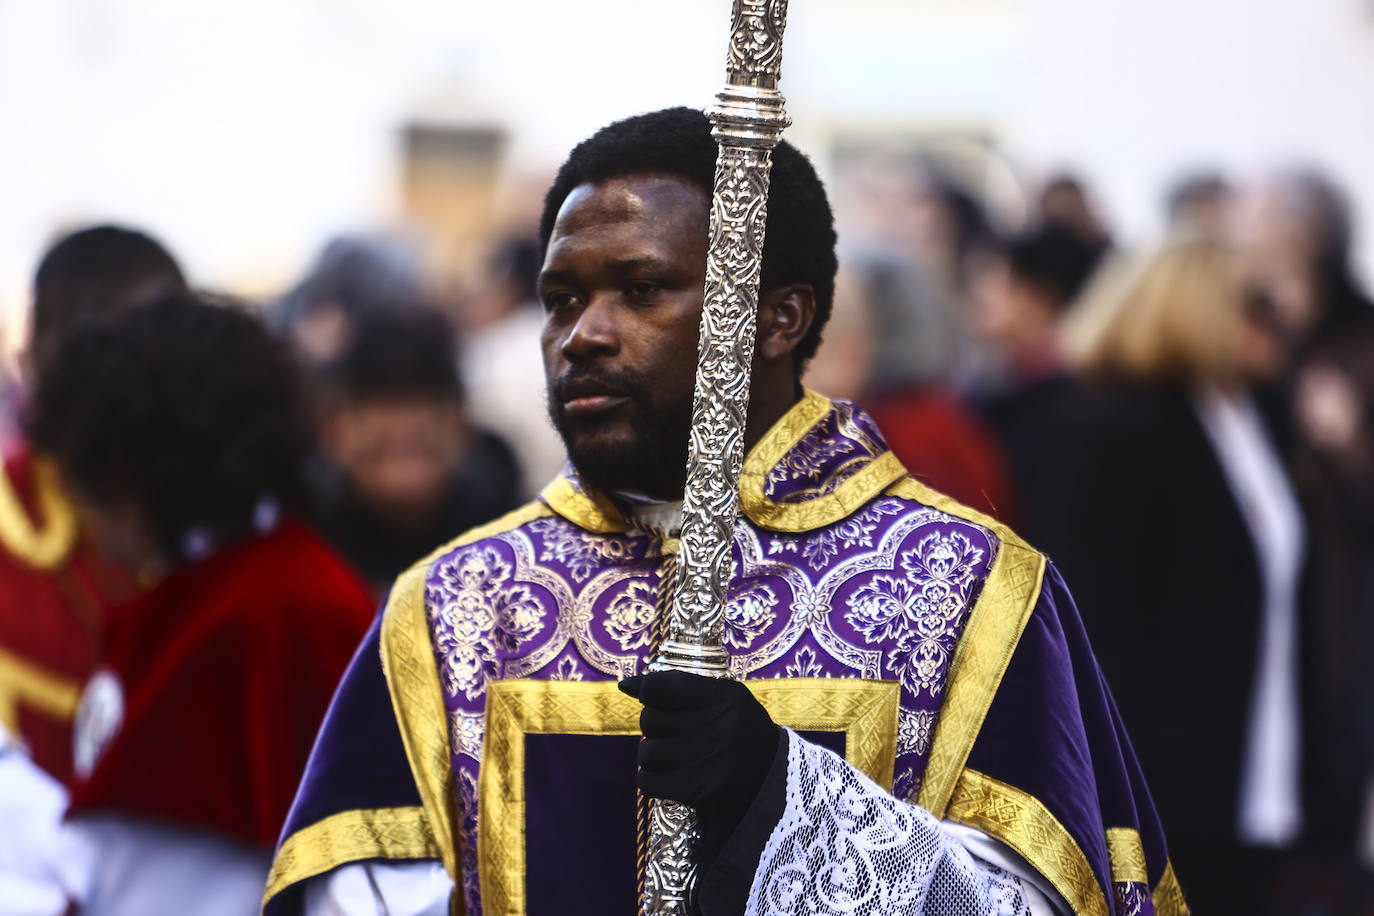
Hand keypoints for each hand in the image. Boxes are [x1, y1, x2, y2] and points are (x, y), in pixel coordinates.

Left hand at [618, 671, 780, 829]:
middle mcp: (717, 726)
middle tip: (676, 735)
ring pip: (645, 753)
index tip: (660, 703)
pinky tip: (670, 778)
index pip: (658, 686)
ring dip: (654, 757)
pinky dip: (652, 780)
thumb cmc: (740, 731)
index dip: (650, 694)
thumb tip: (624, 685)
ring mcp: (707, 760)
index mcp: (723, 696)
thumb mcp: (721, 700)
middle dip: (656, 728)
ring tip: (675, 758)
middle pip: (649, 720)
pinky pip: (647, 781)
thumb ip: (675, 687)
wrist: (773, 780)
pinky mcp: (698, 791)